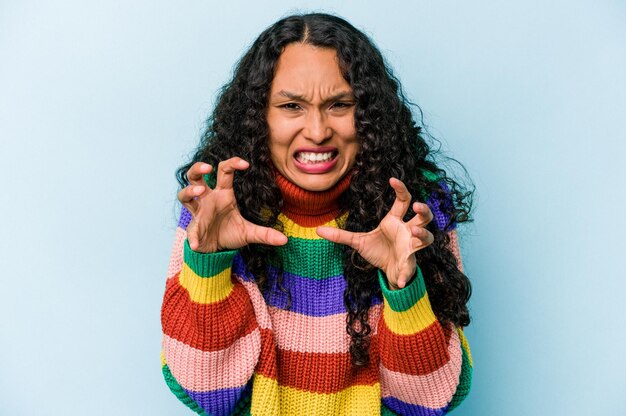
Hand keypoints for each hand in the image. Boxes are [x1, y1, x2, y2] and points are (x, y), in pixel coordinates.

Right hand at [178, 157, 287, 252]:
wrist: (217, 250)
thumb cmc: (231, 233)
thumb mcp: (249, 233)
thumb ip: (265, 234)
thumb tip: (285, 240)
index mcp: (223, 194)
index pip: (224, 171)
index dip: (233, 163)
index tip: (245, 164)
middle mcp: (208, 199)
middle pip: (195, 176)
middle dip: (198, 168)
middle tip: (208, 167)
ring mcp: (199, 212)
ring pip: (184, 194)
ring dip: (189, 190)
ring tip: (199, 192)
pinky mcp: (194, 227)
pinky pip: (190, 230)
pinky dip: (192, 237)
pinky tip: (196, 243)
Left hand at [316, 177, 433, 289]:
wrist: (385, 272)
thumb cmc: (377, 251)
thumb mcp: (357, 242)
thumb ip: (341, 236)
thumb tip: (317, 230)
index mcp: (395, 221)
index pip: (403, 200)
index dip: (401, 189)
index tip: (393, 180)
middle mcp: (407, 231)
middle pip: (423, 216)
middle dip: (423, 210)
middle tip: (417, 206)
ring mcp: (412, 246)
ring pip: (428, 236)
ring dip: (424, 234)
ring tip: (416, 232)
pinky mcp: (410, 263)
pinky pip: (410, 267)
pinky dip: (403, 275)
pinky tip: (397, 280)